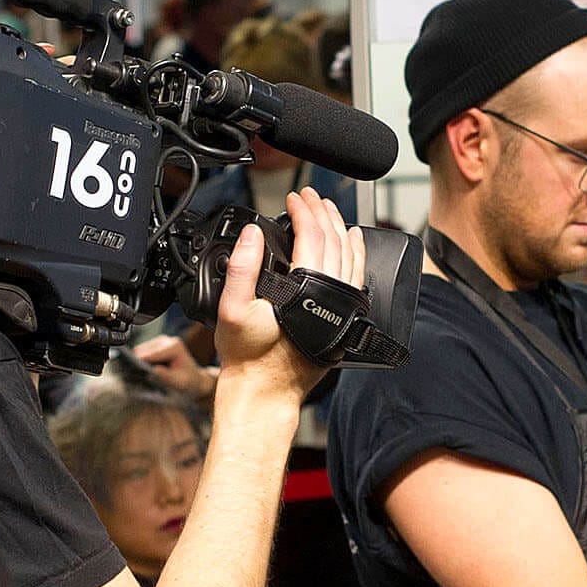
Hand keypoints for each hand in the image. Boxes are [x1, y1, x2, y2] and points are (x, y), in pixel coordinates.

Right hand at [133, 335, 216, 401]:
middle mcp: (167, 340)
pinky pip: (141, 352)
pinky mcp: (156, 344)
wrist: (194, 380)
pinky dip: (142, 361)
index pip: (150, 354)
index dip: (140, 364)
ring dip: (140, 362)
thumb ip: (164, 376)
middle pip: (141, 350)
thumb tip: (150, 371)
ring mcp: (161, 341)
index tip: (134, 374)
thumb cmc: (187, 383)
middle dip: (139, 363)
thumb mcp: (177, 383)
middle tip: (141, 377)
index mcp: (174, 347)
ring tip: (146, 374)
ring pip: (139, 350)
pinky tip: (148, 370)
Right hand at [212, 187, 366, 401]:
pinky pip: (356, 276)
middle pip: (334, 240)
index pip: (311, 235)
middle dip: (322, 212)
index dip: (302, 211)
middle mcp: (329, 295)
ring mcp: (340, 307)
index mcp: (303, 289)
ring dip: (339, 227)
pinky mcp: (342, 318)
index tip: (292, 198)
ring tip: (328, 208)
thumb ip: (242, 267)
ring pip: (348, 255)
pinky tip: (352, 240)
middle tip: (309, 195)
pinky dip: (355, 253)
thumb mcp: (231, 309)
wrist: (265, 392)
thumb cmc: (248, 357)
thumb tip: (253, 233)